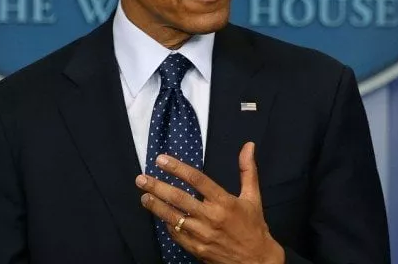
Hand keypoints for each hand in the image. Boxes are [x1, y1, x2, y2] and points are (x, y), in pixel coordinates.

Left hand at [135, 142, 284, 263]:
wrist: (256, 261)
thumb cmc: (254, 226)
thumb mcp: (253, 197)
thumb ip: (248, 170)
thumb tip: (249, 145)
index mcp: (224, 202)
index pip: (197, 179)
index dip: (177, 168)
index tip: (161, 160)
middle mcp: (211, 217)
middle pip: (179, 198)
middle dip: (157, 187)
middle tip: (141, 178)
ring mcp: (202, 235)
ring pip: (173, 218)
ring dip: (156, 206)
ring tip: (144, 196)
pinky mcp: (197, 249)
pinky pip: (177, 235)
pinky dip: (167, 224)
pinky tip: (159, 215)